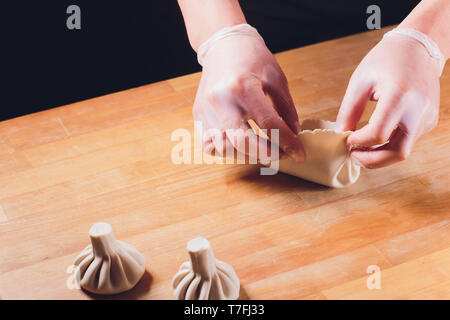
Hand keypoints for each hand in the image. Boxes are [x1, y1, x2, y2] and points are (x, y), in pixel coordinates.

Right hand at [193, 29, 304, 162]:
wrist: (223, 45)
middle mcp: (220, 100)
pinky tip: (240, 145)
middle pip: (244, 142)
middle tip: (282, 154)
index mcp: (242, 86)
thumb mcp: (276, 79)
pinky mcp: (199, 116)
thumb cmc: (251, 58)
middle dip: (268, 154)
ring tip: (262, 148)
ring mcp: (206, 110)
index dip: (287, 142)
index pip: (269, 124)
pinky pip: (210, 146)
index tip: (299, 154)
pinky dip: (227, 151)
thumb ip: (286, 109)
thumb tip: (293, 136)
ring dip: (248, 154)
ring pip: (226, 148)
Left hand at [337, 33, 440, 168]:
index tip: (346, 140)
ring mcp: (426, 117)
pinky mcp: (429, 121)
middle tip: (353, 156)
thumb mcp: (360, 81)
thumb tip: (341, 134)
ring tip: (362, 149)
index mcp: (399, 96)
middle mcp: (418, 110)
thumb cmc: (387, 59)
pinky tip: (376, 137)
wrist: (419, 47)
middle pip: (397, 152)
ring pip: (404, 151)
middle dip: (372, 160)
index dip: (358, 142)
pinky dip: (390, 144)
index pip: (377, 134)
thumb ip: (349, 110)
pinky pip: (408, 141)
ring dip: (381, 155)